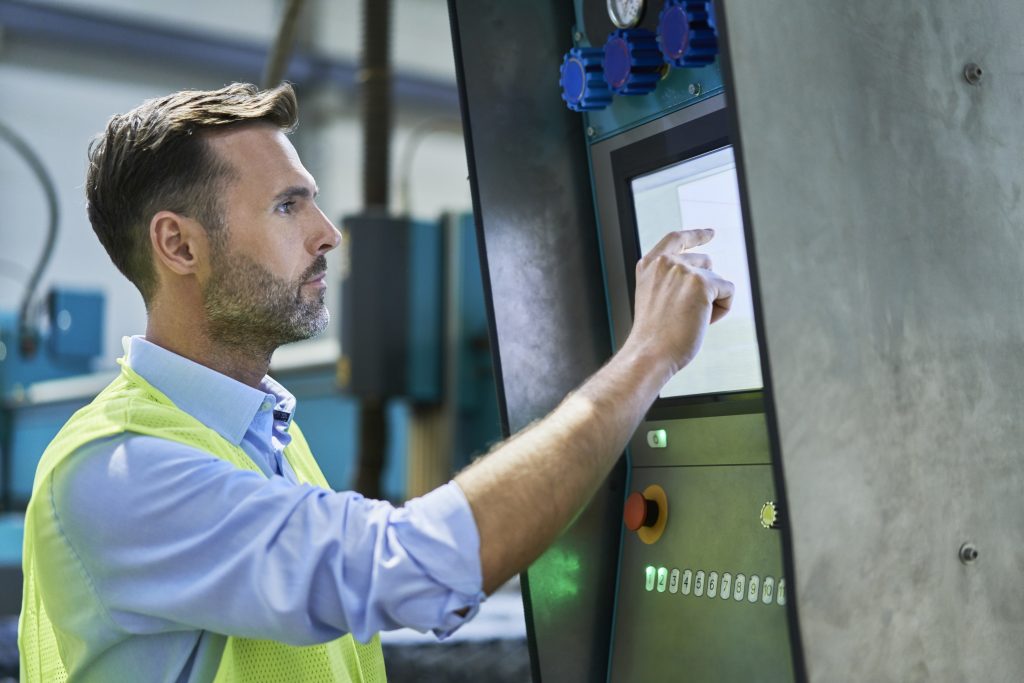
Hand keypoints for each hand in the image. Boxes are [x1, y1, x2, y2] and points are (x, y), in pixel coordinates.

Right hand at [626, 229, 734, 374]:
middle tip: (686, 315)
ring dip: (713, 300)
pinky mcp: (702, 282)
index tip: (710, 233)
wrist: (650, 353)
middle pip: (706, 263)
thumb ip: (672, 280)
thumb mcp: (655, 299)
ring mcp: (683, 270)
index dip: (696, 235)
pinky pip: (728, 290)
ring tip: (691, 320)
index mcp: (649, 265)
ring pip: (717, 280)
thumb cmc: (654, 336)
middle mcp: (665, 262)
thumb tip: (709, 273)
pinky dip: (722, 309)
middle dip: (706, 287)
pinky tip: (703, 322)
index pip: (676, 239)